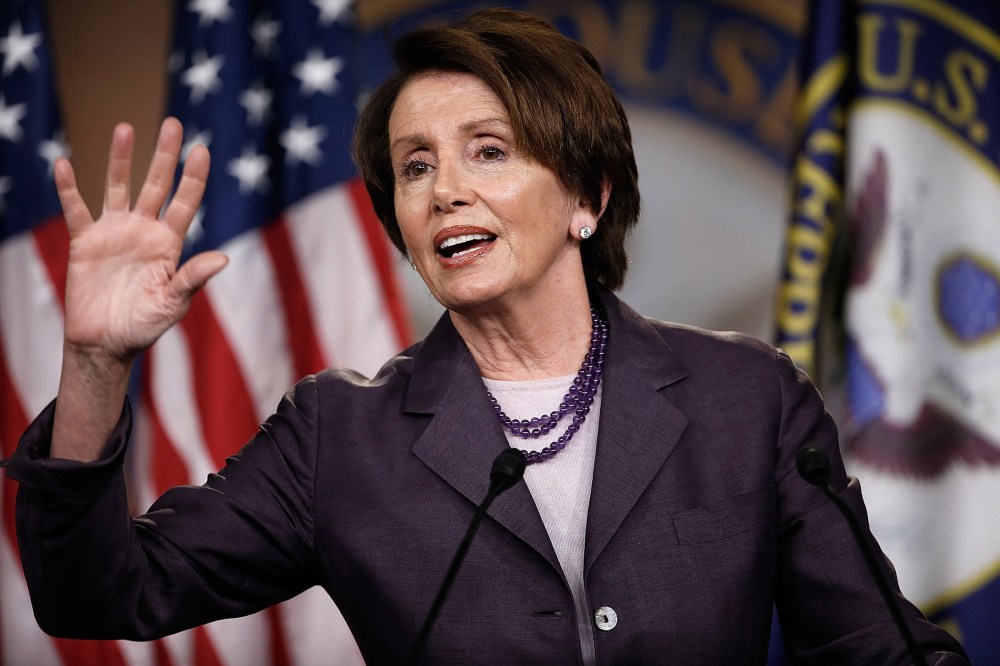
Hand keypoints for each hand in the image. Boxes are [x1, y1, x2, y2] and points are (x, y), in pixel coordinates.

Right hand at [55, 117, 227, 363]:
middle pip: (157, 185)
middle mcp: (144, 231)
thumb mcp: (172, 303)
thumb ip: (193, 278)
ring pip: (118, 187)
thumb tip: (223, 258)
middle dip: (165, 156)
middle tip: (173, 123)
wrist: (105, 344)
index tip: (201, 149)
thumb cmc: (144, 326)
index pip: (185, 203)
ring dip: (120, 159)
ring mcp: (114, 232)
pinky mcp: (84, 241)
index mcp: (169, 244)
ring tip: (125, 128)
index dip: (193, 177)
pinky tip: (64, 164)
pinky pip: (76, 210)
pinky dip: (69, 189)